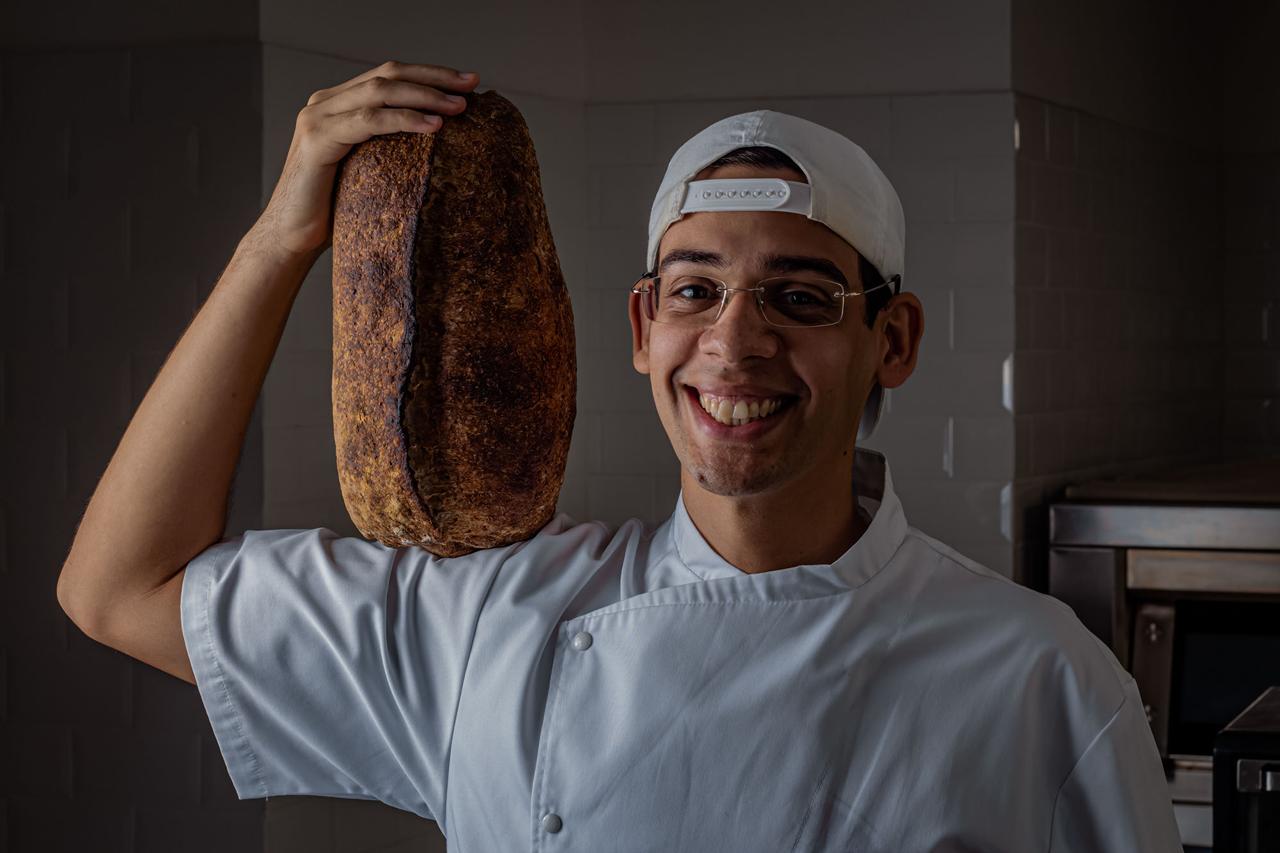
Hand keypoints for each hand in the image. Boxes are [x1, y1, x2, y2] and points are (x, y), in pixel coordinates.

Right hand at [253, 60, 479, 258]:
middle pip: (388, 75)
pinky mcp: (318, 139)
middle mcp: (324, 102)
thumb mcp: (370, 170)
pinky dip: (405, 120)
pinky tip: (434, 126)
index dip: (429, 74)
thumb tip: (441, 141)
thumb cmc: (336, 211)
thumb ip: (390, 147)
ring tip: (458, 107)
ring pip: (381, 91)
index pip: (388, 76)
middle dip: (434, 77)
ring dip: (425, 96)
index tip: (468, 81)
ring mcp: (317, 117)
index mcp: (338, 104)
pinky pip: (369, 120)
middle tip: (472, 84)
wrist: (292, 238)